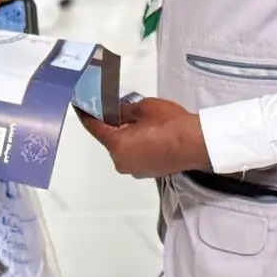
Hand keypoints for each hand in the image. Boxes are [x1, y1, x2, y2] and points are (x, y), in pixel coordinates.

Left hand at [76, 97, 208, 177]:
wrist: (198, 143)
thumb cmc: (170, 124)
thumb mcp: (143, 107)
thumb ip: (122, 109)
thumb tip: (113, 109)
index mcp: (117, 146)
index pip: (94, 127)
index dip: (85, 113)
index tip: (78, 104)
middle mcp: (121, 162)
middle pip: (109, 138)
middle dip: (110, 123)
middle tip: (115, 105)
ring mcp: (135, 169)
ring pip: (122, 147)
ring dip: (125, 134)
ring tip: (136, 118)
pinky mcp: (147, 172)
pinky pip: (134, 153)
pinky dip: (135, 143)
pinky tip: (146, 132)